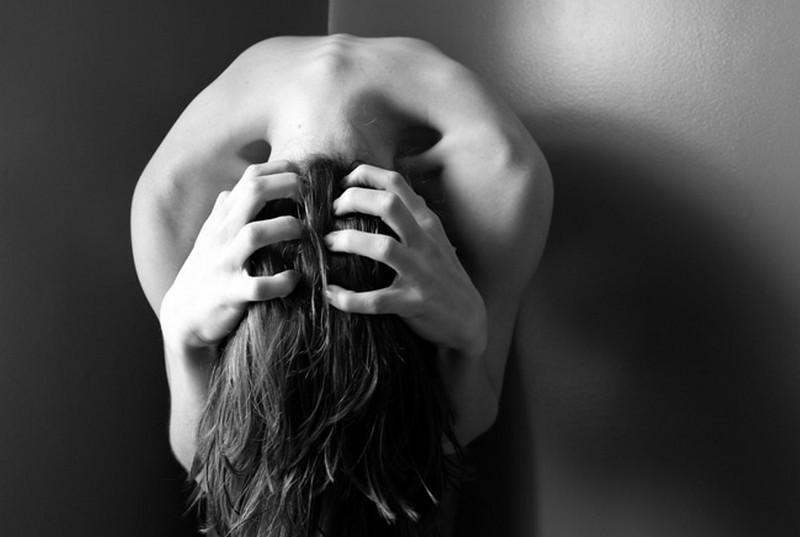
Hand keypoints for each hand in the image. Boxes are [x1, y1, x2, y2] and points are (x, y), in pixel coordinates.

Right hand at [160, 160, 301, 350]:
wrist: (182, 316)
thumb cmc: (205, 272)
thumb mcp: (210, 238)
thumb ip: (225, 213)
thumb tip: (234, 188)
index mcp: (223, 218)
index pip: (251, 178)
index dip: (281, 169)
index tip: (305, 175)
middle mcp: (222, 235)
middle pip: (254, 194)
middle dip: (288, 187)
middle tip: (312, 196)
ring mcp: (224, 264)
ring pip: (255, 234)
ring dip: (286, 228)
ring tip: (306, 233)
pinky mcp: (229, 294)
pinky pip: (259, 286)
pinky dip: (281, 282)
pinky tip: (295, 278)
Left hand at [324, 164, 487, 356]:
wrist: (469, 319)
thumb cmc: (444, 276)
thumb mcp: (435, 239)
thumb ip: (414, 216)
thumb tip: (386, 192)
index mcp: (427, 223)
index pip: (396, 183)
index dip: (364, 176)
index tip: (342, 183)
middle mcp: (425, 243)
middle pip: (388, 205)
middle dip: (353, 200)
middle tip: (332, 211)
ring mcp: (421, 272)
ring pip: (382, 247)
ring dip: (348, 241)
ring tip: (328, 244)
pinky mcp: (414, 303)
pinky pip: (375, 300)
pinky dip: (348, 297)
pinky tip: (330, 293)